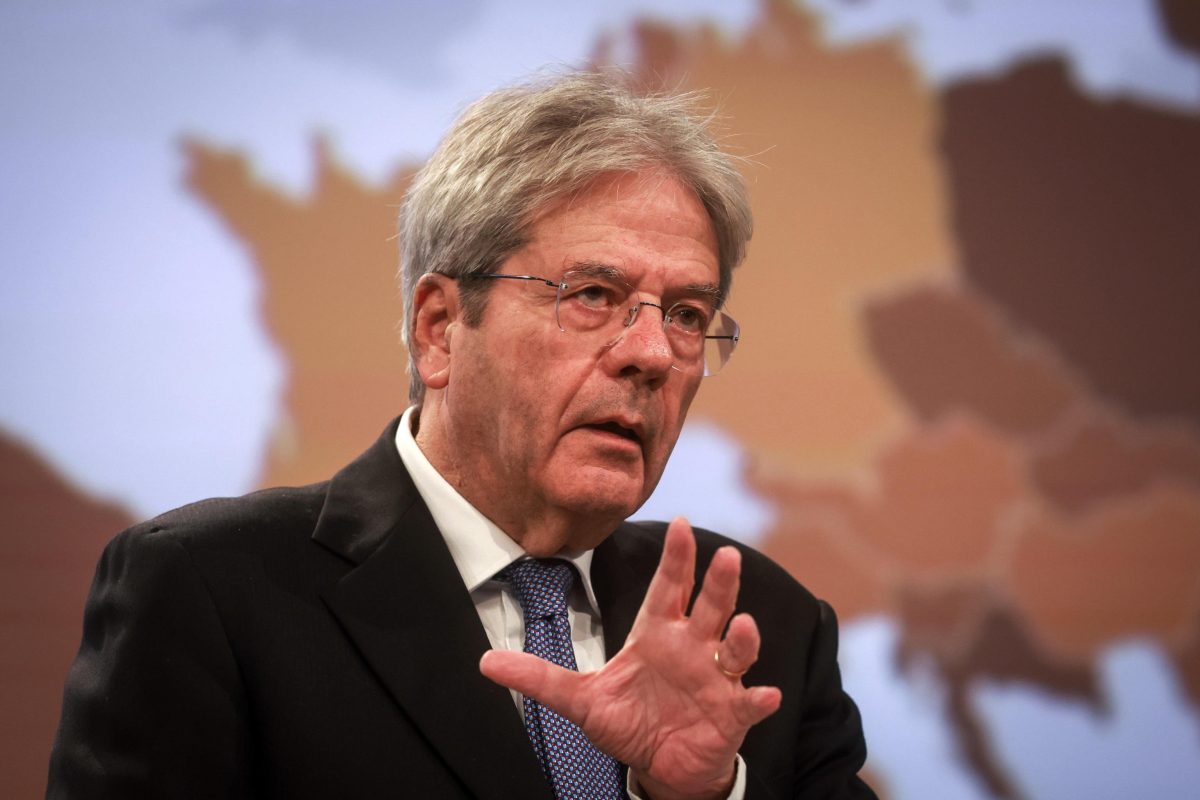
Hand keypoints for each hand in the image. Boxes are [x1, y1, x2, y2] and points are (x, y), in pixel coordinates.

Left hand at [479, 517, 781, 799]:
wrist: (662, 765)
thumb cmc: (629, 720)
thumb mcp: (580, 699)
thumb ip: (539, 678)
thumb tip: (485, 663)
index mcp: (658, 634)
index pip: (670, 588)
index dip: (677, 558)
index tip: (682, 524)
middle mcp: (693, 648)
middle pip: (709, 607)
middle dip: (718, 583)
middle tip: (726, 556)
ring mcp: (716, 679)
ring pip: (735, 648)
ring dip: (742, 637)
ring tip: (741, 626)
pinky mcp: (732, 714)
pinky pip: (748, 702)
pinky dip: (757, 699)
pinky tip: (763, 696)